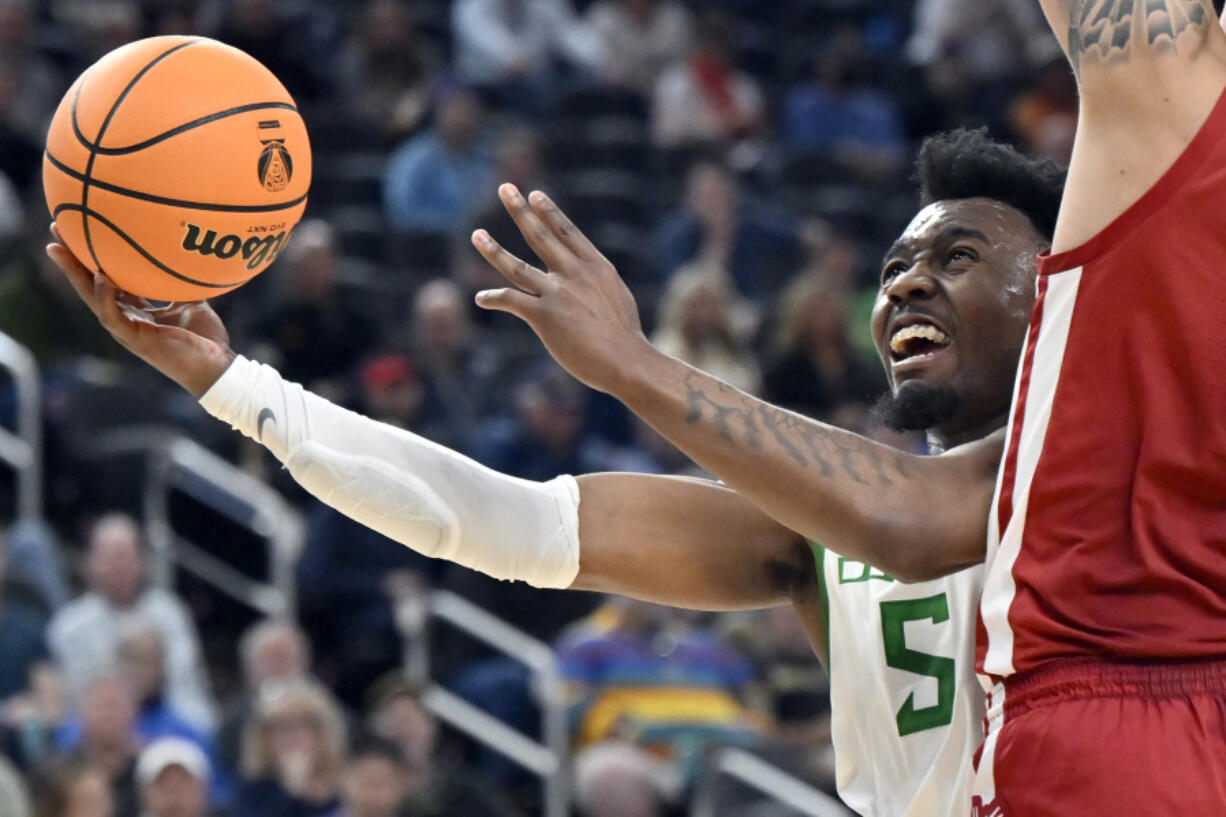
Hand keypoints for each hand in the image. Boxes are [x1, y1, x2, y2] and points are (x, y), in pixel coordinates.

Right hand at [45, 225, 234, 396]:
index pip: (105, 280)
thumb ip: (181, 285)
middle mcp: (125, 318)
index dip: (91, 258)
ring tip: (58, 248)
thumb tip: (185, 258)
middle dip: (71, 258)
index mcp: (135, 311)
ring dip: (74, 273)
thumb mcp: (192, 303)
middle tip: (56, 229)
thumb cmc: (205, 339)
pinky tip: (100, 277)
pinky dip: (104, 297)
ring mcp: (127, 329)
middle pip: (90, 284)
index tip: (78, 230)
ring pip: (91, 298)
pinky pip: (112, 316)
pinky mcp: (135, 338)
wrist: (216, 367)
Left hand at [471, 185, 655, 394]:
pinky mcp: (544, 317)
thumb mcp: (617, 296)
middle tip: (505, 188)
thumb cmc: (625, 337)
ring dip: (493, 249)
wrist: (626, 361)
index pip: (567, 231)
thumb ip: (598, 281)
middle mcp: (575, 273)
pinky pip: (512, 301)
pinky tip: (481, 297)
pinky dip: (494, 298)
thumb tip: (590, 278)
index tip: (535, 195)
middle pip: (540, 236)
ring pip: (517, 266)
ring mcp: (558, 293)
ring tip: (477, 234)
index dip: (549, 212)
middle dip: (520, 210)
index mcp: (596, 266)